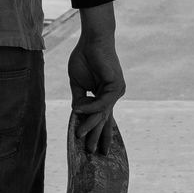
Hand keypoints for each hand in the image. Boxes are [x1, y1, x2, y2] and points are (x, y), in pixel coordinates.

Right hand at [67, 33, 125, 155]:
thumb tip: (76, 114)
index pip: (102, 117)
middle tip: (91, 152)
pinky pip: (102, 102)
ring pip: (103, 114)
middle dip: (97, 136)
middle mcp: (112, 95)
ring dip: (90, 126)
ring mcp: (116, 91)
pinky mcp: (116, 86)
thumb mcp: (77, 83)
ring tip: (79, 136)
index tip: (91, 146)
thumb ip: (78, 99)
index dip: (96, 131)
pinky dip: (90, 107)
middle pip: (105, 120)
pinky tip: (78, 110)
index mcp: (104, 95)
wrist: (92, 40)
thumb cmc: (84, 57)